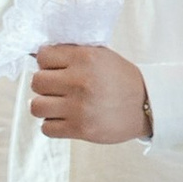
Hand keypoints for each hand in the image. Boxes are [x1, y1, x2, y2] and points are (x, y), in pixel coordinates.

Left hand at [30, 45, 149, 144]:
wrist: (146, 105)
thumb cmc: (122, 79)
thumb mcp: (101, 56)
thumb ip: (73, 53)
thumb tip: (41, 57)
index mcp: (85, 58)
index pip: (43, 56)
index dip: (45, 63)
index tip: (54, 68)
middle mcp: (79, 81)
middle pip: (36, 82)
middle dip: (44, 85)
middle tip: (56, 89)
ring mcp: (78, 106)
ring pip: (36, 106)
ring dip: (44, 106)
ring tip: (57, 105)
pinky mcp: (80, 128)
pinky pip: (46, 128)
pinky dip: (52, 124)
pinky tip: (64, 119)